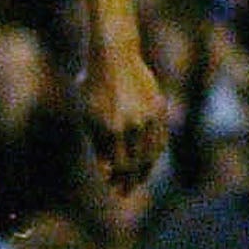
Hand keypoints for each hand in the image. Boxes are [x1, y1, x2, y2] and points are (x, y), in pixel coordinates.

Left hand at [78, 43, 166, 190]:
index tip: (114, 190)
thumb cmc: (94, 87)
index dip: (117, 181)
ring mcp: (149, 116)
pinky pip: (160, 138)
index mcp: (111, 128)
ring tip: (136, 181)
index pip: (119, 166)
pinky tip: (148, 162)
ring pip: (151, 154)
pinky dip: (155, 153)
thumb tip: (107, 174)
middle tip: (125, 193)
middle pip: (136, 164)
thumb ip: (99, 146)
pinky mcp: (160, 108)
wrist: (114, 56)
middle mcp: (132, 125)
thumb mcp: (88, 116)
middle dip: (130, 181)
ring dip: (144, 171)